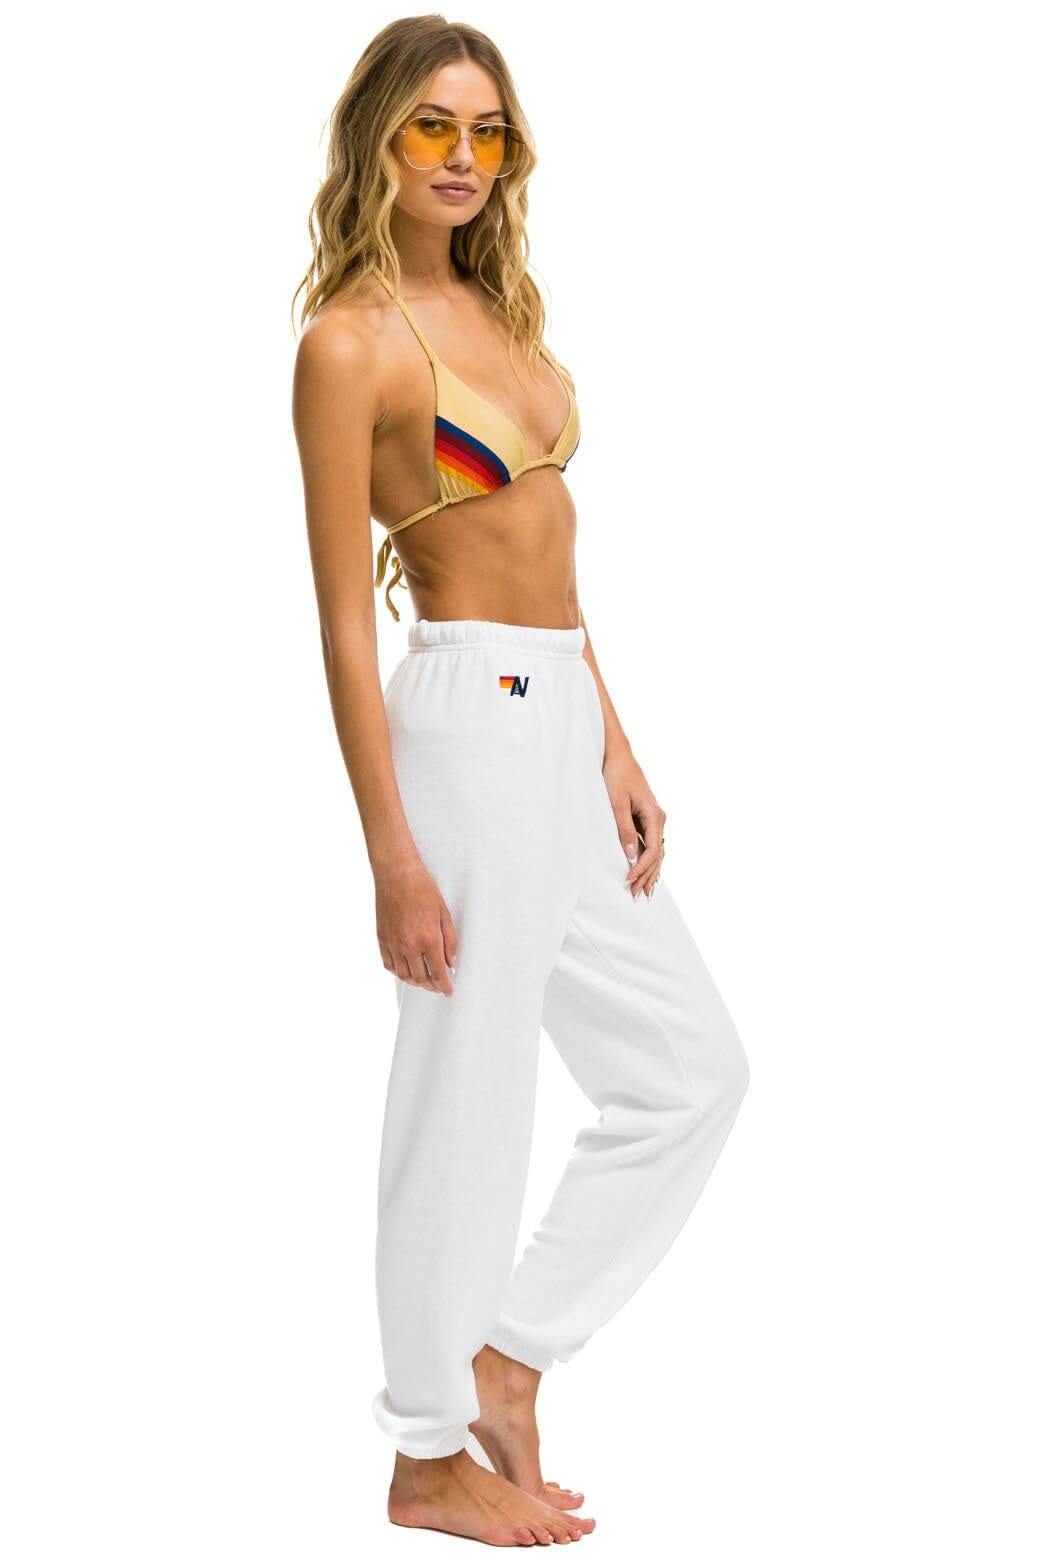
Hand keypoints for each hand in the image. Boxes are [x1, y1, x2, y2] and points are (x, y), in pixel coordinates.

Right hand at [374, 856, 457, 994]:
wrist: (397, 875)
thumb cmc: (421, 889)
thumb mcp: (444, 914)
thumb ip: (449, 941)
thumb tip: (450, 961)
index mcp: (428, 938)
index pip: (438, 973)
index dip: (444, 986)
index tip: (447, 990)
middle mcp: (409, 944)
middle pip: (420, 978)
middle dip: (431, 985)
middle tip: (438, 985)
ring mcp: (393, 943)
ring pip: (403, 975)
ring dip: (415, 981)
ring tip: (423, 979)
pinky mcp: (382, 939)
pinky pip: (389, 964)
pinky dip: (398, 972)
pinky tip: (405, 969)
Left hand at [602, 748, 666, 899]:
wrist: (617, 755)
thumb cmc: (617, 775)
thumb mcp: (617, 803)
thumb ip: (624, 830)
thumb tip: (631, 855)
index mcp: (655, 815)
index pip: (653, 850)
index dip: (642, 868)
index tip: (629, 880)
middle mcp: (658, 818)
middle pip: (658, 854)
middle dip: (648, 875)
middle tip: (638, 894)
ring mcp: (654, 818)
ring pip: (657, 850)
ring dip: (650, 870)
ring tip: (645, 890)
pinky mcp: (646, 817)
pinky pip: (651, 843)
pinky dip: (649, 858)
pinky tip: (646, 870)